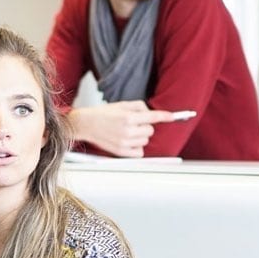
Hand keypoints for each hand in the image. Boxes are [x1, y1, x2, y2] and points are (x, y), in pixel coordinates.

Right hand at [67, 101, 191, 156]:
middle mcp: (127, 130)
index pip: (153, 117)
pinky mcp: (121, 152)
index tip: (172, 117)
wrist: (86, 124)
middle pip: (150, 130)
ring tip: (128, 132)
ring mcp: (124, 143)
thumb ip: (139, 107)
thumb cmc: (103, 114)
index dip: (165, 116)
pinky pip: (140, 152)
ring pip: (146, 141)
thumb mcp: (122, 105)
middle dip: (145, 126)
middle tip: (134, 123)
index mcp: (128, 117)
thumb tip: (152, 114)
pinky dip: (137, 147)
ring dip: (141, 137)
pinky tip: (129, 141)